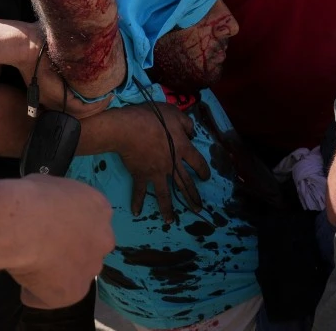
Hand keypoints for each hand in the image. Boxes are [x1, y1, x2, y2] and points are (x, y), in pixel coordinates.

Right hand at [8, 175, 114, 308]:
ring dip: (55, 273)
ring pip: (73, 275)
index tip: (51, 226)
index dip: (68, 226)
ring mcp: (92, 268)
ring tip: (29, 263)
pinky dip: (35, 292)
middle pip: (88, 250)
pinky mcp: (75, 293)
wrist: (26, 225)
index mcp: (100, 208)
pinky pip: (51, 297)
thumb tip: (48, 208)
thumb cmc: (33, 198)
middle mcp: (104, 240)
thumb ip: (58, 202)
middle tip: (42, 247)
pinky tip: (23, 278)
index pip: (90, 222)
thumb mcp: (49, 185)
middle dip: (69, 251)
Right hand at [114, 103, 209, 221]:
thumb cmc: (153, 118)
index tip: (206, 177)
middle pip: (185, 184)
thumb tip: (192, 132)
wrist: (129, 129)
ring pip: (165, 194)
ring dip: (168, 209)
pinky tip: (136, 212)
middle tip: (198, 208)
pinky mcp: (141, 175)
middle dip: (192, 197)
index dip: (204, 170)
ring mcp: (157, 172)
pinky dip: (137, 201)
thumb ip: (186, 124)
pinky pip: (140, 191)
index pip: (198, 162)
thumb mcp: (174, 113)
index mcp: (183, 149)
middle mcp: (172, 165)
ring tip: (171, 221)